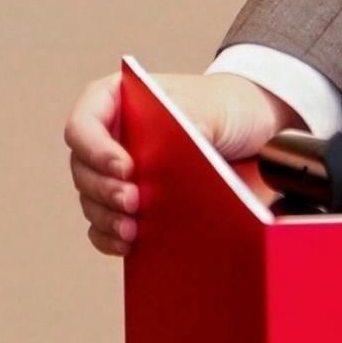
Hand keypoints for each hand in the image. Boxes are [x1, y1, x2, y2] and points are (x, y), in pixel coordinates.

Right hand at [64, 70, 296, 257]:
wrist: (258, 128)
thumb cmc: (229, 106)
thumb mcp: (212, 107)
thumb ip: (185, 127)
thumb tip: (165, 163)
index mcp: (117, 99)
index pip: (83, 126)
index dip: (96, 150)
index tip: (126, 169)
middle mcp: (110, 136)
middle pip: (84, 169)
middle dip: (105, 190)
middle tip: (133, 201)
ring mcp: (118, 172)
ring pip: (92, 200)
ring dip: (107, 217)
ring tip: (132, 228)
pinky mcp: (131, 202)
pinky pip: (105, 225)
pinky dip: (111, 236)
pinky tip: (128, 242)